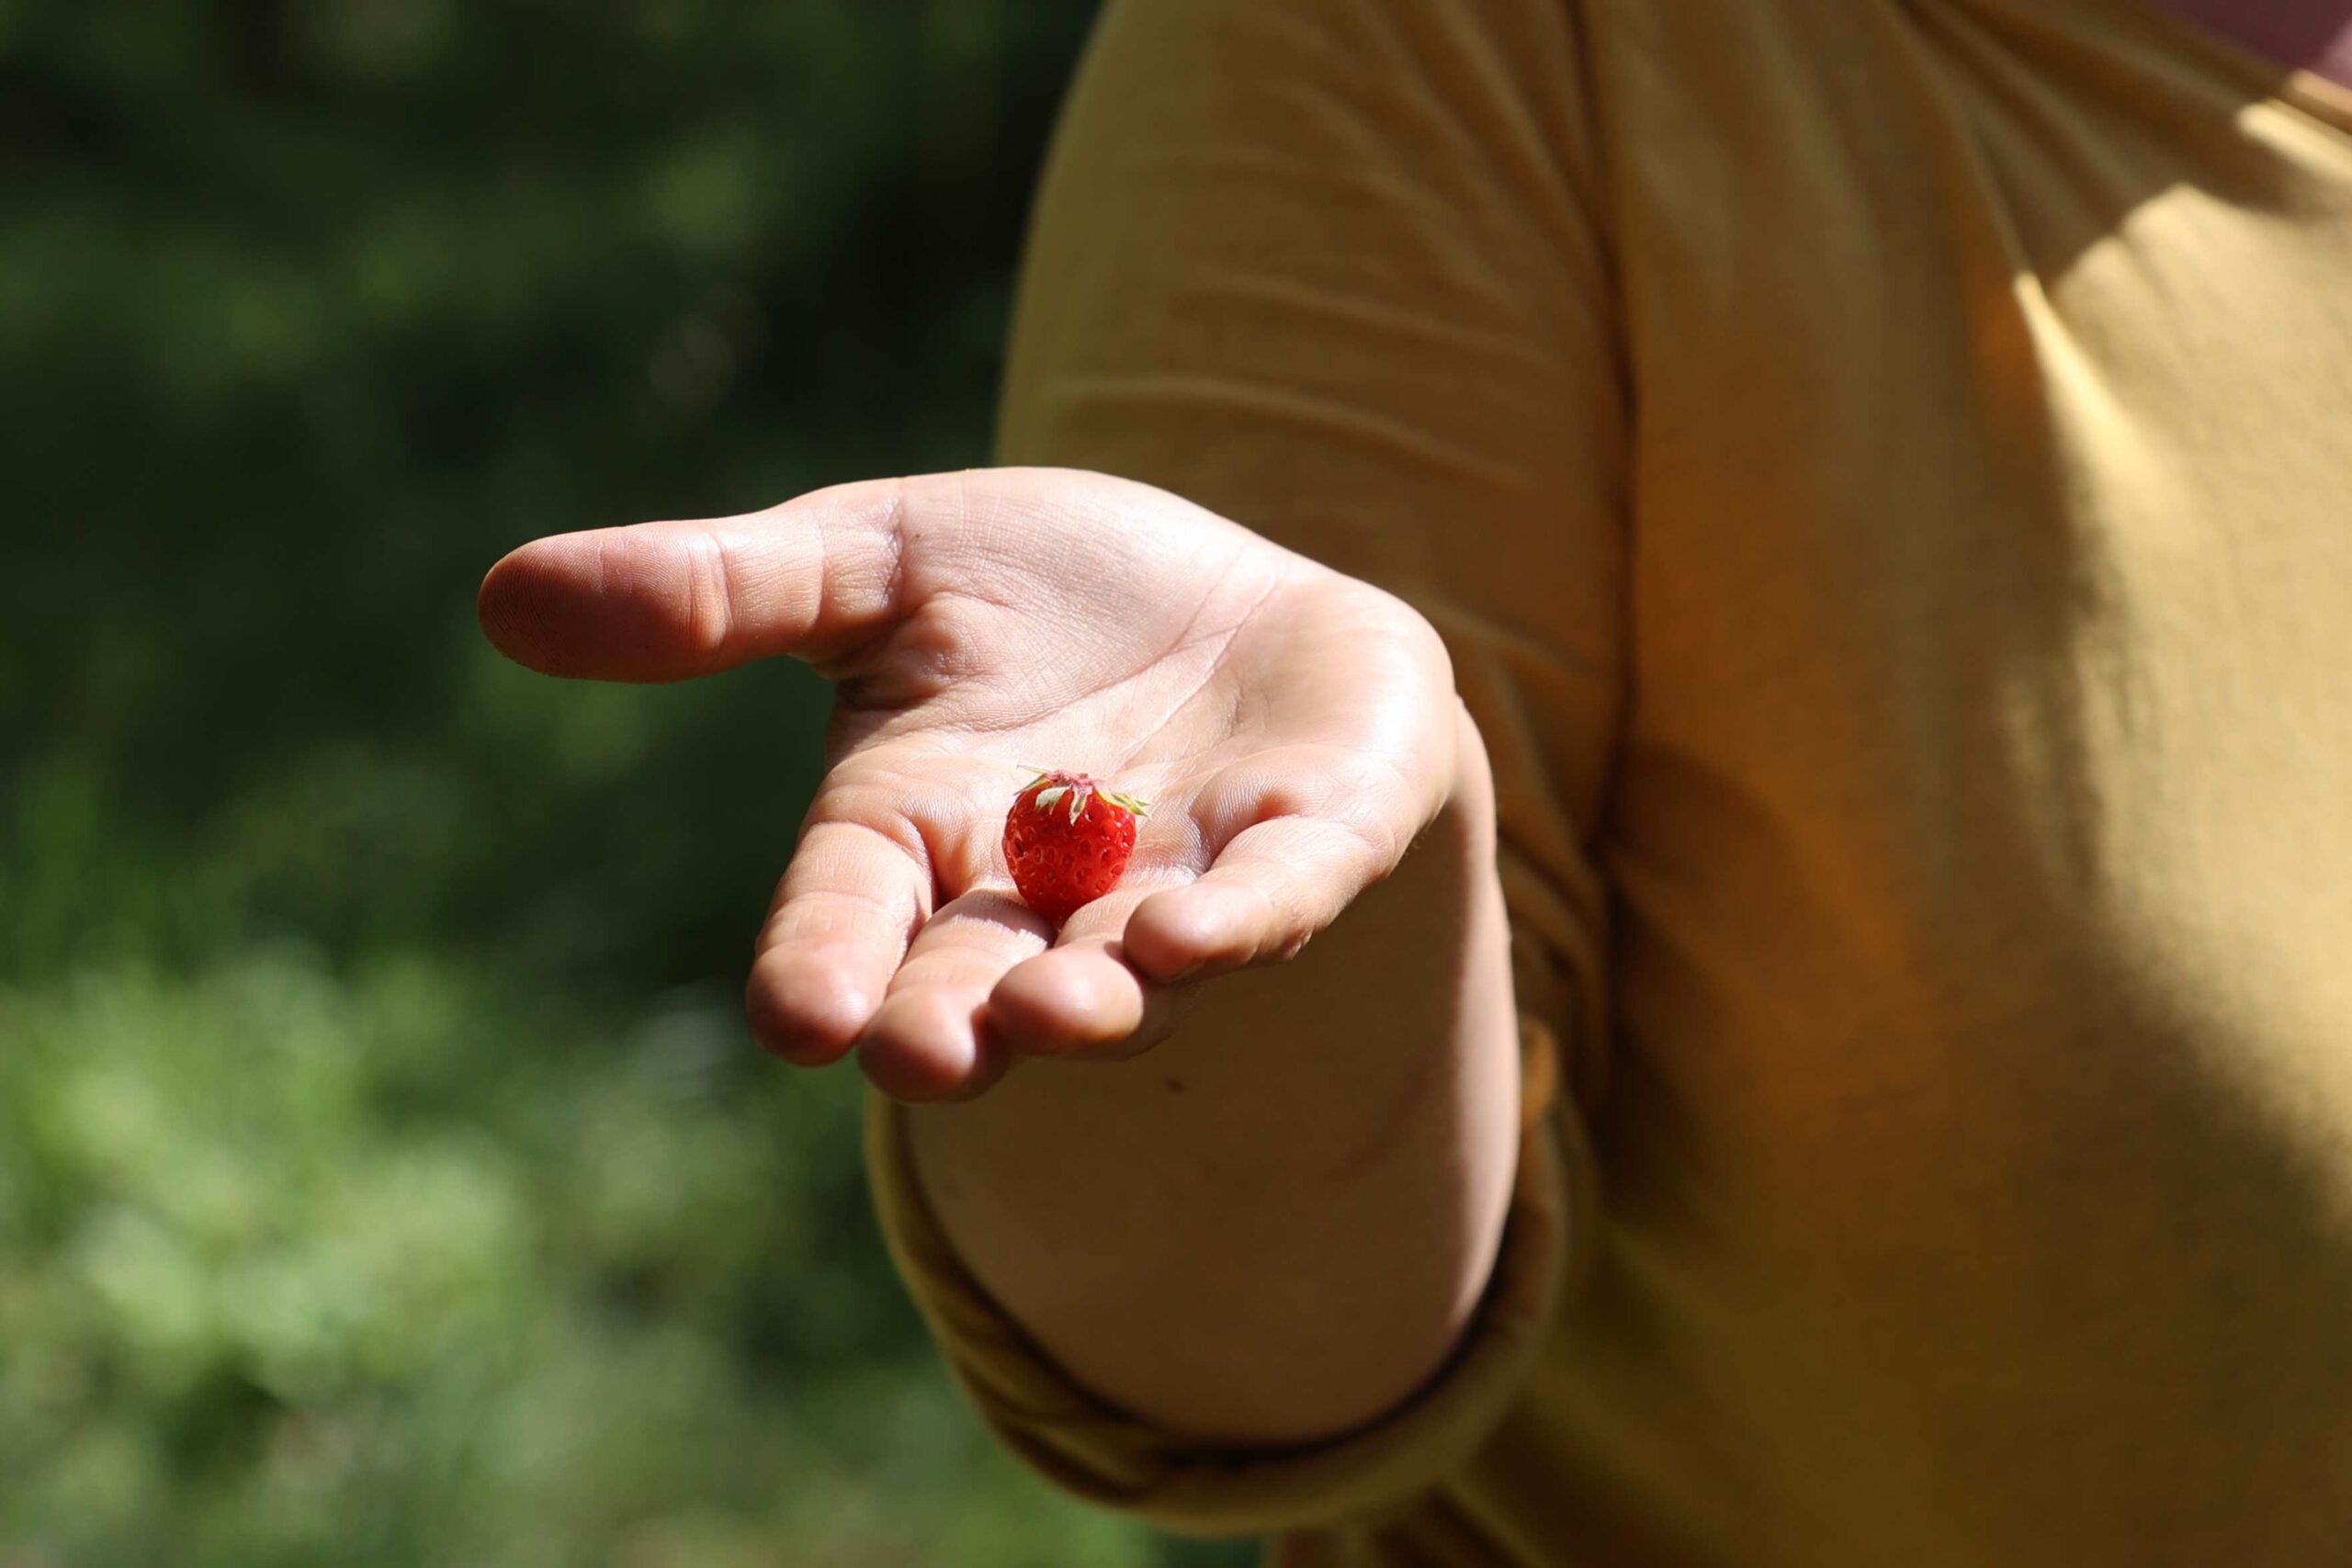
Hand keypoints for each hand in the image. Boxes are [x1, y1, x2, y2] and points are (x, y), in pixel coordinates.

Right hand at [477, 468, 1463, 1101]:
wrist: (1237, 605)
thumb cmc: (1042, 595)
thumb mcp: (876, 562)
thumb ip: (724, 593)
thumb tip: (503, 595)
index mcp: (912, 830)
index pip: (846, 914)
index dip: (819, 964)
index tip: (795, 1020)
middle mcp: (1032, 893)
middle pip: (973, 979)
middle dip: (950, 1020)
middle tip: (925, 1058)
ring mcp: (1168, 884)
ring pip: (1117, 968)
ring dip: (1089, 996)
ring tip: (1065, 1010)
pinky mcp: (1298, 852)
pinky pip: (1272, 900)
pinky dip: (1240, 920)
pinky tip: (1201, 932)